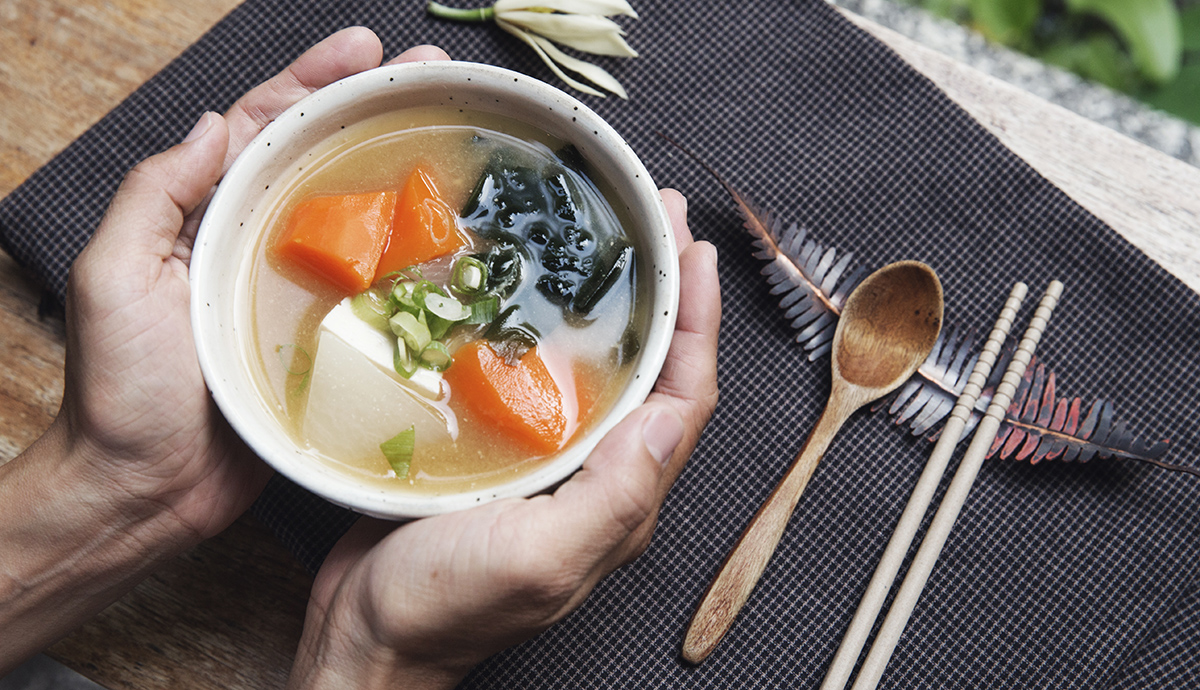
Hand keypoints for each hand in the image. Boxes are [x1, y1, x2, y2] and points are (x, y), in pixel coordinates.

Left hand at [60, 30, 449, 542]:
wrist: (149, 489)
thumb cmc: (123, 389)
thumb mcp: (113, 277)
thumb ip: (157, 196)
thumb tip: (216, 123)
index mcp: (208, 217)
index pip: (266, 128)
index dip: (314, 81)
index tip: (367, 49)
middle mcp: (258, 243)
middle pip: (324, 157)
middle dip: (375, 108)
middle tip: (434, 74)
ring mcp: (299, 292)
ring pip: (358, 215)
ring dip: (404, 170)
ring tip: (454, 134)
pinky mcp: (331, 342)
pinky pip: (378, 287)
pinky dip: (413, 259)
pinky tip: (450, 242)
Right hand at [287, 190, 720, 689]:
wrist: (367, 642)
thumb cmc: (443, 609)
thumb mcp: (536, 557)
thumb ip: (611, 497)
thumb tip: (666, 419)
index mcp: (620, 499)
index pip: (683, 398)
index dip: (698, 323)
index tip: (696, 250)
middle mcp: (598, 479)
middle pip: (653, 373)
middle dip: (666, 296)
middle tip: (659, 221)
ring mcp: (551, 467)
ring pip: (602, 372)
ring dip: (614, 305)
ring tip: (608, 240)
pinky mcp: (502, 458)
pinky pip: (541, 383)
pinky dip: (548, 331)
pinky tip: (527, 295)